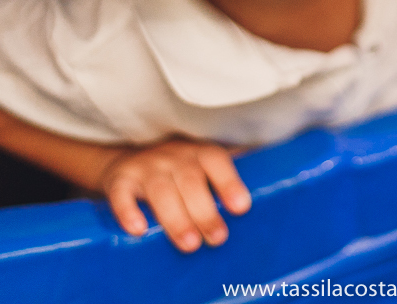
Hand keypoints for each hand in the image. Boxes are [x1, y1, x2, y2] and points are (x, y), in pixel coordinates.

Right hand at [100, 137, 251, 251]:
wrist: (126, 160)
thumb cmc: (179, 169)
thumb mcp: (203, 164)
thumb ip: (230, 174)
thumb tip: (277, 182)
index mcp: (199, 153)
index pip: (217, 161)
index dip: (229, 183)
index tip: (241, 207)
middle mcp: (173, 156)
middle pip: (190, 181)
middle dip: (205, 211)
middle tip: (217, 238)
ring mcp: (145, 167)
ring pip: (160, 190)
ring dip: (175, 218)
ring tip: (190, 244)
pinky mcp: (120, 180)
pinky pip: (122, 195)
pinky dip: (128, 211)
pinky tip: (138, 230)